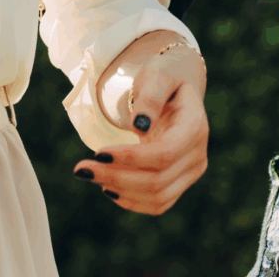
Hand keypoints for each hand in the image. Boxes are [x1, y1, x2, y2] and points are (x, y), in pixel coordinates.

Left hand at [73, 42, 208, 214]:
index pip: (164, 153)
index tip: (97, 153)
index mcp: (195, 126)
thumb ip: (151, 97)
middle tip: (81, 168)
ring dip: (120, 190)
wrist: (175, 88)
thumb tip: (139, 125)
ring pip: (157, 197)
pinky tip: (108, 187)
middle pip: (158, 180)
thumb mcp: (157, 75)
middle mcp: (198, 154)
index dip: (131, 158)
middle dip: (116, 176)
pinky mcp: (180, 183)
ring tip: (90, 174)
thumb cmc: (164, 77)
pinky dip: (132, 201)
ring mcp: (191, 172)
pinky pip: (158, 204)